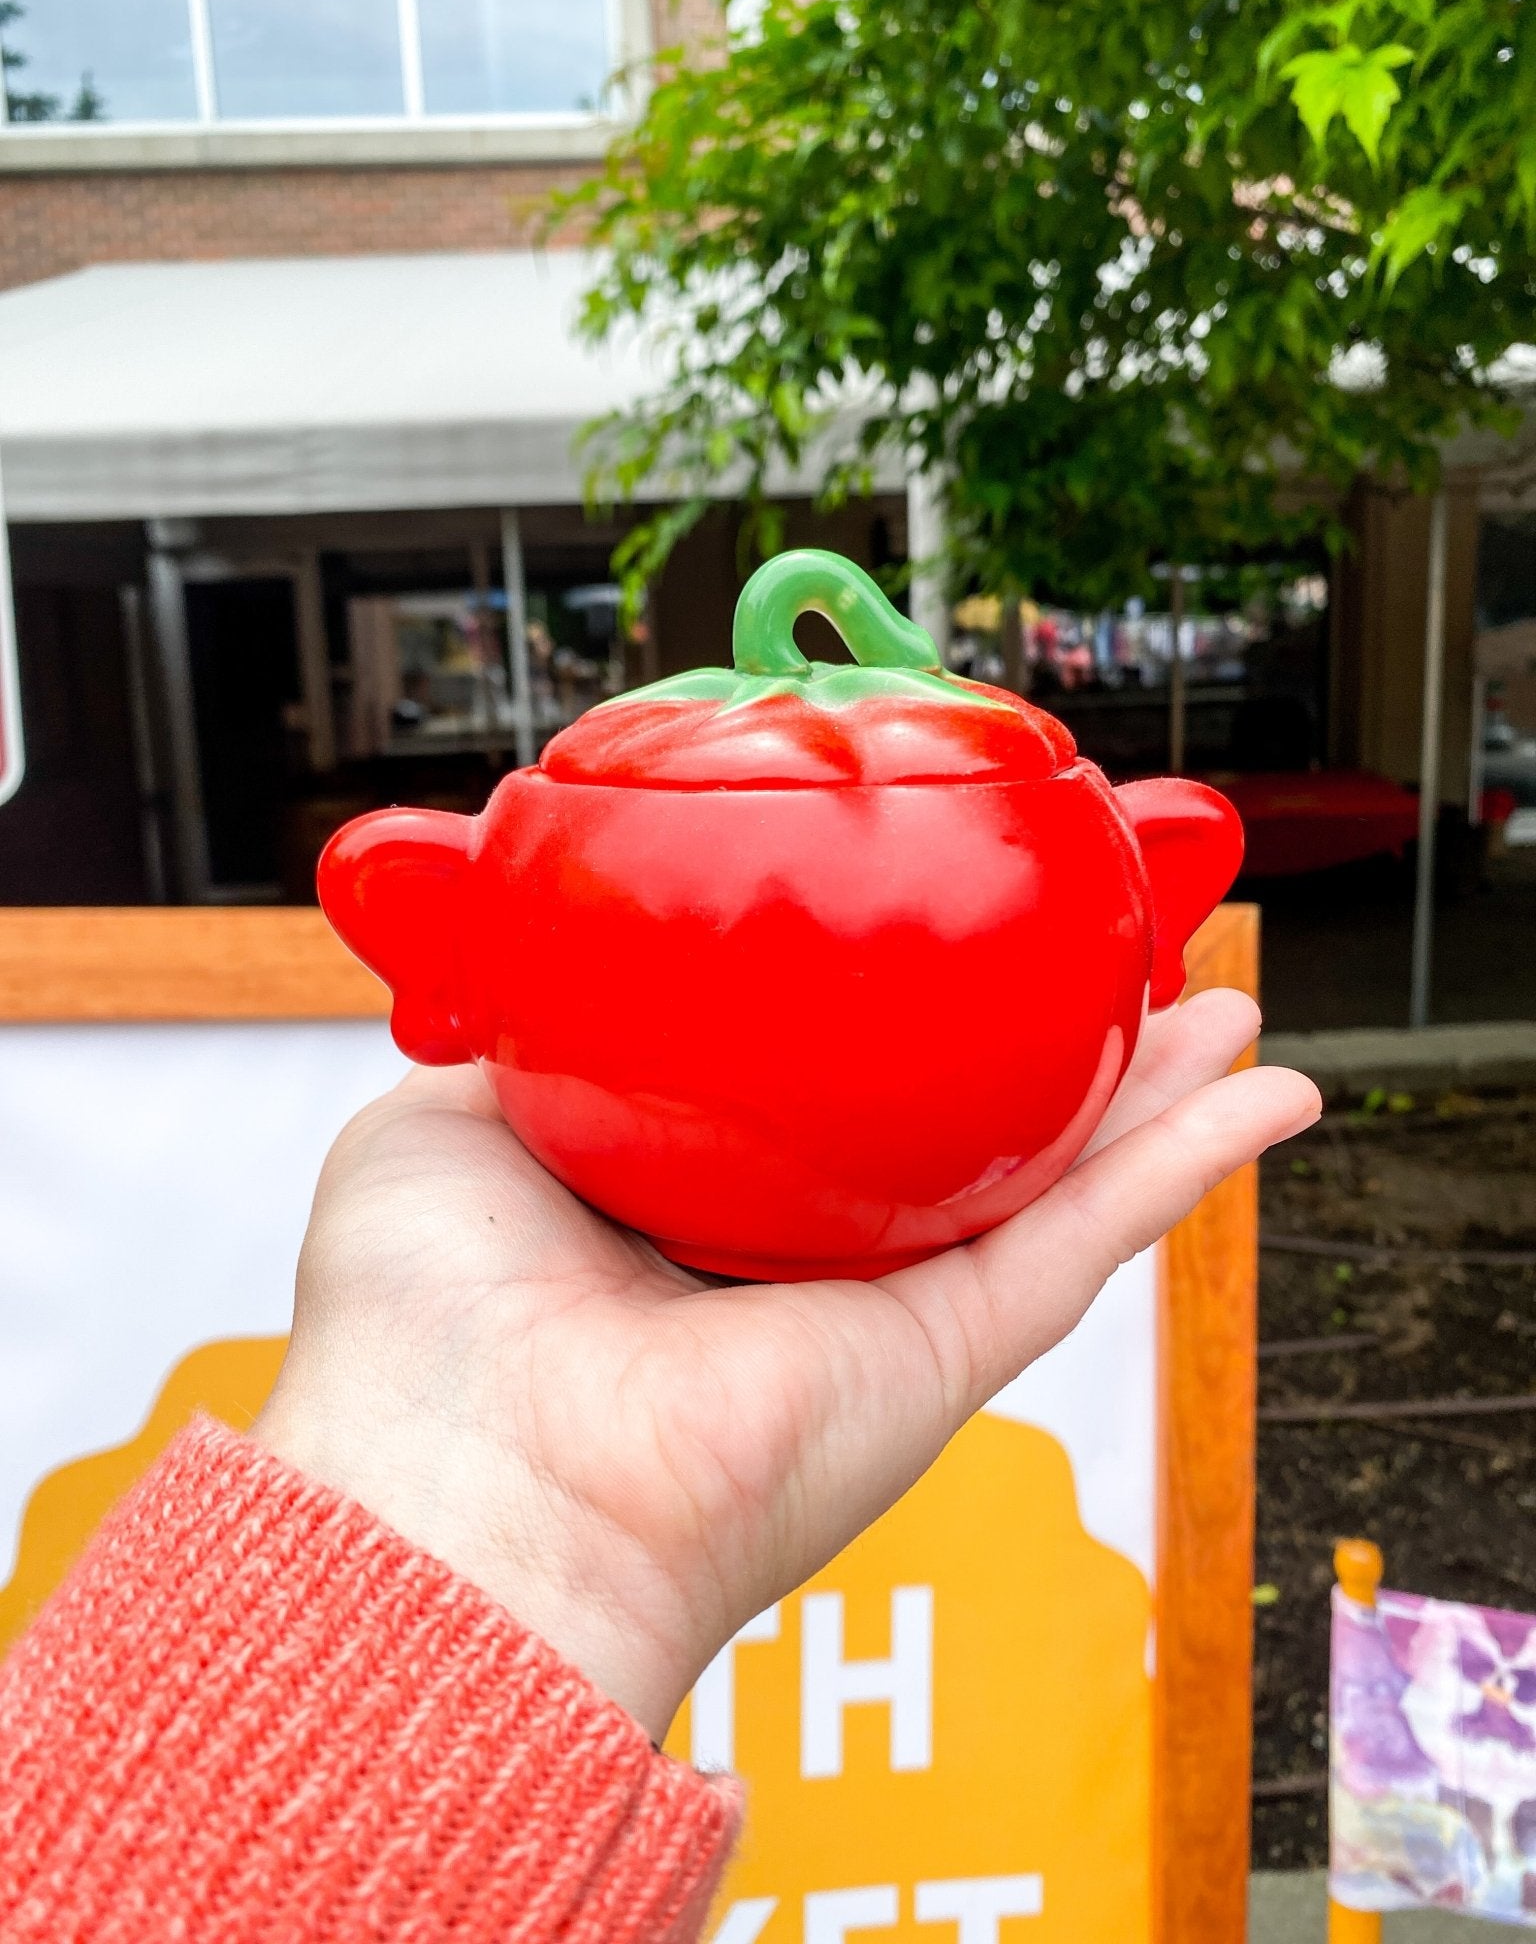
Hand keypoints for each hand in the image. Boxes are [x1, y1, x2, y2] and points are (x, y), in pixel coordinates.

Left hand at [255, 990, 1316, 1741]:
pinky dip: (1190, 1163)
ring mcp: (888, 1311)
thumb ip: (520, 1043)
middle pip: (960, 1127)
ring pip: (1056, 1173)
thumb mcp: (440, 1124)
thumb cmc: (421, 1330)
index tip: (934, 919)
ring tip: (1220, 997)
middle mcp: (799, 1261)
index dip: (886, 1006)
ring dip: (1148, 1086)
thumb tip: (563, 977)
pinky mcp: (950, 1355)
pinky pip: (1094, 1236)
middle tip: (1105, 945)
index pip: (817, 1094)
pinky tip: (1268, 1091)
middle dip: (1042, 1041)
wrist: (471, 1493)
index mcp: (685, 1206)